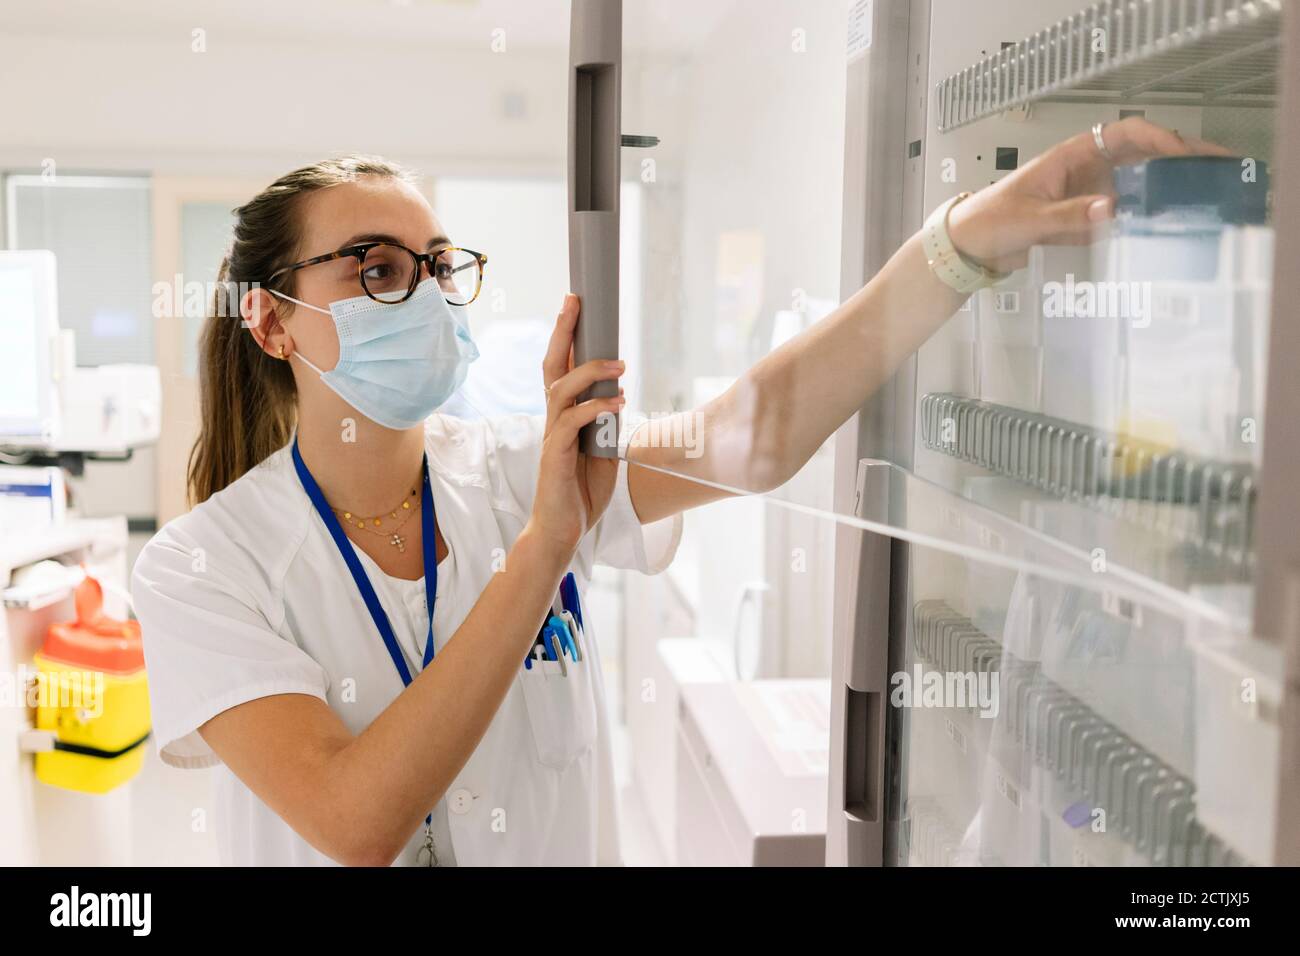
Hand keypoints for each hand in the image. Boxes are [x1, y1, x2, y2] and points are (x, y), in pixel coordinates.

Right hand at [526, 293, 623, 557]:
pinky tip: (617, 403)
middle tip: (575, 301)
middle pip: (552, 366)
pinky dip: (596, 408)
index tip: (576, 308)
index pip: (562, 369)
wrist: (561, 533)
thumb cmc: (579, 495)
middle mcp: (553, 421)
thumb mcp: (600, 454)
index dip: (567, 338)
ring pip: (562, 389)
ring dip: (592, 372)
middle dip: (563, 332)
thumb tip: (617, 402)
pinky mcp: (555, 456)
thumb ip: (605, 427)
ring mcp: (552, 436)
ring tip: (621, 364)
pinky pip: (572, 423)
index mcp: (563, 418)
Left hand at [947, 116, 1232, 272]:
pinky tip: (1170, 232)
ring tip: (1207, 199)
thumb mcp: (1027, 219)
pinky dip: (1144, 222)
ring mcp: (1087, 197)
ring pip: (1137, 187)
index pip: (1124, 134)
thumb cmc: (988, 222)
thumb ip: (1068, 216)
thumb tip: (1112, 209)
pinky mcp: (1084, 223)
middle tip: (1219, 169)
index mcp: (1071, 157)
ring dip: (1168, 191)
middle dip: (1178, 158)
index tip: (1182, 155)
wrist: (966, 248)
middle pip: (1141, 157)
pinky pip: (1121, 218)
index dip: (1157, 139)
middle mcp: (1086, 172)